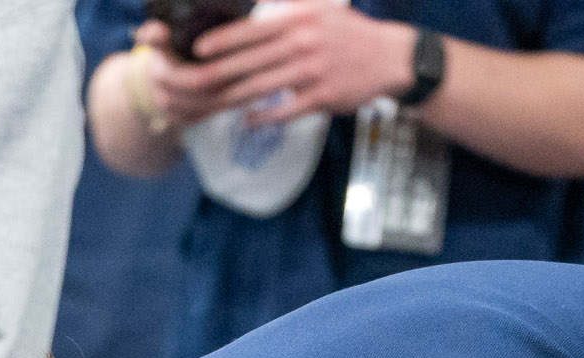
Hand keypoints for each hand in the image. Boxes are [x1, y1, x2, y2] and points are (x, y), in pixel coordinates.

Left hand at [162, 2, 418, 124]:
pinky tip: (248, 120)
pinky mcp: (322, 97)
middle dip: (218, 73)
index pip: (252, 29)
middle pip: (251, 61)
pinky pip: (285, 110)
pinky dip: (265, 117)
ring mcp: (312, 72)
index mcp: (299, 20)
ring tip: (214, 102)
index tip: (198, 48)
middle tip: (193, 82)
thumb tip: (258, 3)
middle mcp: (303, 44)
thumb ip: (287, 7)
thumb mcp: (320, 9)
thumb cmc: (350, 33)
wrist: (390, 58)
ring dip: (234, 97)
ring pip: (263, 87)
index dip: (223, 40)